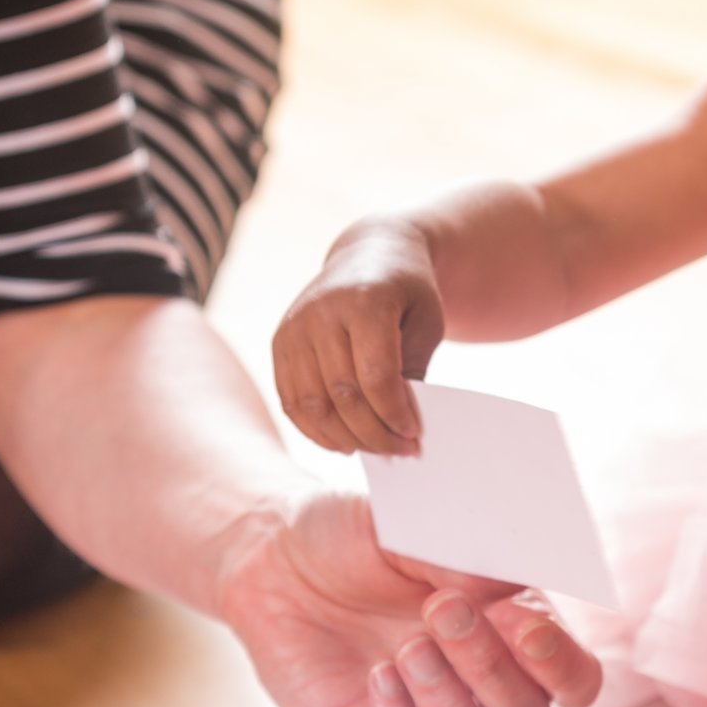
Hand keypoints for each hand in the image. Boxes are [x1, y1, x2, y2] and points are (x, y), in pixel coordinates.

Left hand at [217, 489, 601, 706]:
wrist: (276, 554)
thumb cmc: (355, 536)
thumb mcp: (412, 529)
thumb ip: (465, 560)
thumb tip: (506, 590)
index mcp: (512, 639)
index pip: (574, 681)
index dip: (560, 664)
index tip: (519, 621)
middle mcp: (482, 693)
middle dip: (490, 665)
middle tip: (440, 608)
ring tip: (410, 651)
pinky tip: (377, 677)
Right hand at [273, 221, 443, 454]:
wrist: (368, 255)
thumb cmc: (406, 291)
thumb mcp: (426, 320)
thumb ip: (412, 369)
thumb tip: (399, 427)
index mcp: (364, 301)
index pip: (376, 375)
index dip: (395, 414)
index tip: (414, 436)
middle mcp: (321, 313)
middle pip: (343, 395)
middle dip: (375, 433)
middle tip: (401, 452)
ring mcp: (294, 328)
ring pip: (313, 404)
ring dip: (346, 438)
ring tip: (375, 450)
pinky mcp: (280, 343)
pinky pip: (291, 401)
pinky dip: (316, 430)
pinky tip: (343, 443)